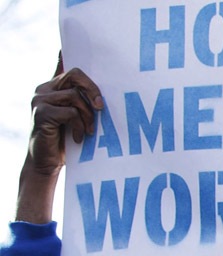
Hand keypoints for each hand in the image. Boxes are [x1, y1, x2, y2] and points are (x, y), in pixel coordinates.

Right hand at [18, 58, 103, 223]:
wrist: (47, 163)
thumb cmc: (67, 141)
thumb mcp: (79, 120)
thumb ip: (86, 104)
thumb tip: (105, 96)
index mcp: (54, 88)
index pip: (65, 66)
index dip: (68, 54)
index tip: (73, 46)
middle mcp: (45, 89)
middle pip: (75, 74)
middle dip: (93, 89)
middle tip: (101, 107)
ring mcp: (40, 100)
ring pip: (75, 95)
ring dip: (88, 116)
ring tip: (88, 132)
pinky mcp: (41, 113)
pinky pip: (69, 111)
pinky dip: (78, 125)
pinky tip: (77, 137)